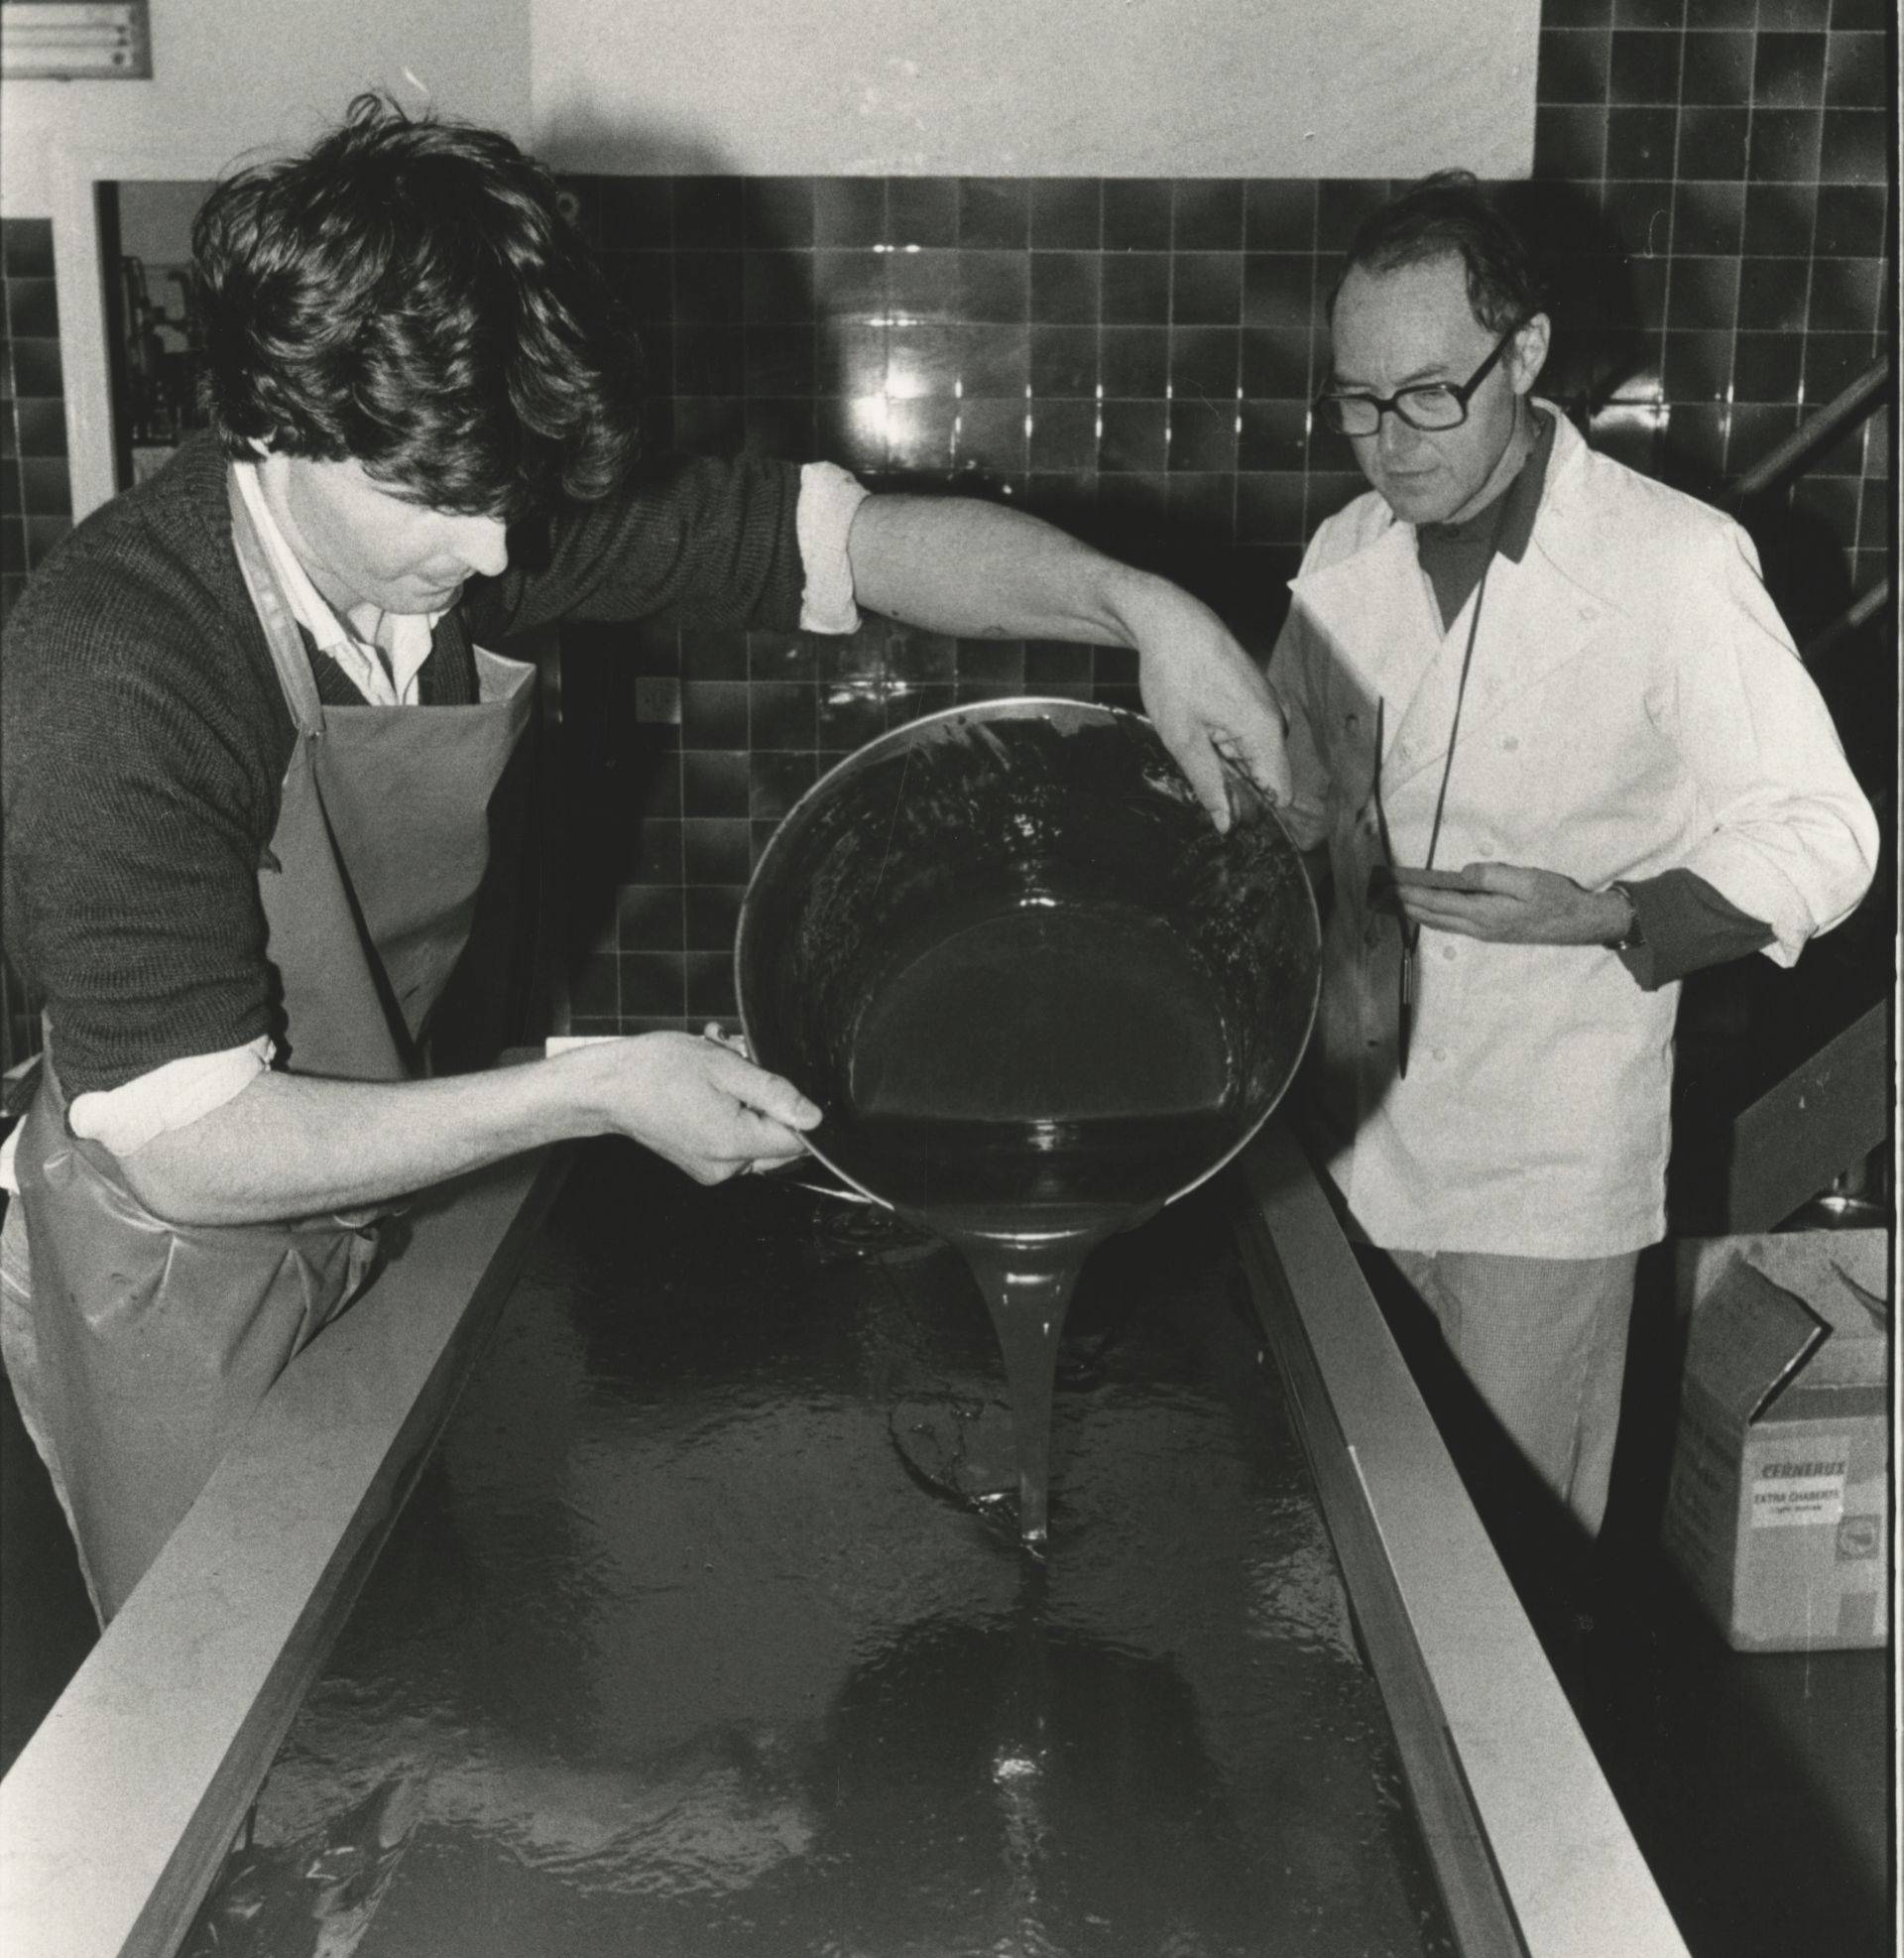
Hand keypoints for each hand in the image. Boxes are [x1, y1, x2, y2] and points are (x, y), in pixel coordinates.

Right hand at [594, 1031, 822, 1184]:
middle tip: (741, 1066)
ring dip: (748, 1103)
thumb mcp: (724, 1067)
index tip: (773, 1080)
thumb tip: (814, 1117)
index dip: (795, 1106)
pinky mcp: (701, 1164)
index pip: (797, 1139)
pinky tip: (711, 1088)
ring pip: (756, 1137)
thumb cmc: (655, 1071)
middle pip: (778, 1140)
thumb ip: (775, 1093)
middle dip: (768, 1100)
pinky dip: (731, 1114)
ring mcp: (712, 1169)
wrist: (607, 1086)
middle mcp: (725, 1167)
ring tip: (721, 1072)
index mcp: (734, 1145)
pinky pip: (734, 1140)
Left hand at [1128, 580, 1292, 829]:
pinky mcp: (1257, 694)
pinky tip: (1201, 721)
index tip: (1223, 807)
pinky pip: (1250, 731)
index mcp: (1264, 731)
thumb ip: (1208, 783)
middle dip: (1236, 782)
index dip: (1256, 809)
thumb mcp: (1182, 738)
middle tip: (1196, 761)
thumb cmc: (1173, 672)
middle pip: (1267, 774)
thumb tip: (1226, 823)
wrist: (1169, 620)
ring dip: (1228, 759)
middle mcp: (1276, 717)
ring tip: (1195, 735)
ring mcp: (1269, 703)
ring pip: (1256, 753)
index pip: (1282, 792)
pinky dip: (1227, 738)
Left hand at [1386, 863, 1631, 944]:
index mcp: (1485, 914)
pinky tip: (1427, 912)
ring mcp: (1485, 932)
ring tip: (1396, 903)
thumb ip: (1492, 876)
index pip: (1438, 902)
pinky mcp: (1492, 932)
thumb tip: (1463, 874)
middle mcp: (1479, 927)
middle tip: (1381, 896)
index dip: (1411, 894)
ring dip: (1417, 913)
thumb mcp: (1527, 880)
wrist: (1580, 923)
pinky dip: (1434, 917)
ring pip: (1441, 923)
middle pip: (1433, 916)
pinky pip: (1453, 925)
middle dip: (1406, 905)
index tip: (1391, 886)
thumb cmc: (1556, 898)